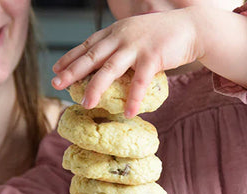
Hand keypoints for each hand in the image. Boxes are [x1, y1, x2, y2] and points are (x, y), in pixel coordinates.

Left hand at [52, 8, 198, 117]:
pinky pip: (140, 82)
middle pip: (92, 57)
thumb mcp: (135, 34)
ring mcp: (136, 46)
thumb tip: (106, 63)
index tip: (55, 69)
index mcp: (116, 32)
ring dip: (96, 88)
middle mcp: (122, 37)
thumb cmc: (162, 35)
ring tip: (85, 105)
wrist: (190, 27)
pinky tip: (127, 113)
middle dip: (72, 71)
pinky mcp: (153, 57)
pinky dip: (133, 99)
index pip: (88, 45)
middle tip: (55, 85)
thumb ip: (120, 46)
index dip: (70, 57)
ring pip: (110, 69)